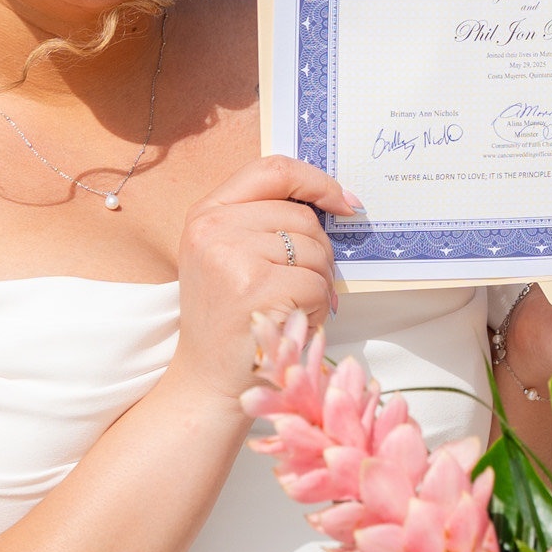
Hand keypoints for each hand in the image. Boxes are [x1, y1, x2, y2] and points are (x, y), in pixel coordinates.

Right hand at [167, 156, 355, 415]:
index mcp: (208, 212)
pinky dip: (318, 307)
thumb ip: (267, 222)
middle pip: (301, 216)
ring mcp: (229, 255)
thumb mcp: (231, 256)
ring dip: (320, 283)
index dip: (317, 181)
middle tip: (308, 286)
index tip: (345, 202)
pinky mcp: (252, 287)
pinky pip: (315, 283)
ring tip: (294, 307)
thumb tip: (338, 201)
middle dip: (321, 253)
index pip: (273, 169)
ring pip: (313, 250)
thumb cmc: (231, 320)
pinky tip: (296, 322)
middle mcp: (213, 227)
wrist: (206, 382)